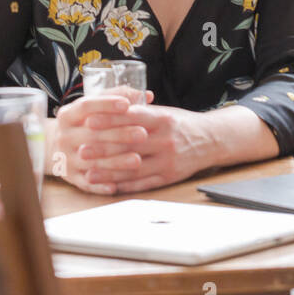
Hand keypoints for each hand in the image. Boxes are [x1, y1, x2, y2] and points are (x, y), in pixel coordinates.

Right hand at [47, 89, 156, 194]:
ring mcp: (65, 158)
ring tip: (138, 160)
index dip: (107, 105)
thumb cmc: (86, 122)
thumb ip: (119, 97)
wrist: (56, 147)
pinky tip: (117, 186)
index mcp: (68, 115)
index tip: (127, 105)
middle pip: (92, 135)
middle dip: (119, 135)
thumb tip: (147, 95)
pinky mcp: (70, 177)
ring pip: (91, 161)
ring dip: (115, 162)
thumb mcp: (95, 107)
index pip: (86, 106)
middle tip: (143, 134)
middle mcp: (64, 136)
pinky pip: (86, 183)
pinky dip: (101, 185)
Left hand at [77, 103, 215, 194]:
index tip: (89, 121)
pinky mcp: (169, 176)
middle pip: (130, 144)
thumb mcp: (165, 112)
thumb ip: (140, 112)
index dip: (110, 119)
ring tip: (88, 173)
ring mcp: (168, 160)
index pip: (133, 118)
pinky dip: (124, 186)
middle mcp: (166, 140)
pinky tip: (108, 186)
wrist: (212, 140)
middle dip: (103, 148)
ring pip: (134, 167)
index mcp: (164, 120)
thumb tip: (109, 107)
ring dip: (109, 171)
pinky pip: (143, 183)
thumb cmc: (182, 124)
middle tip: (81, 149)